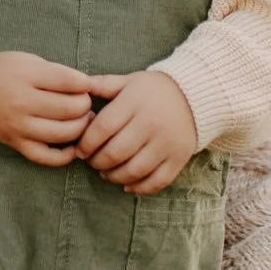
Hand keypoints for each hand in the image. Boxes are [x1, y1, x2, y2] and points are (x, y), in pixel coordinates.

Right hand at [0, 52, 91, 164]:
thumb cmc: (1, 71)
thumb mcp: (27, 60)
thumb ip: (56, 73)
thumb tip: (88, 88)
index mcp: (26, 75)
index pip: (70, 81)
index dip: (86, 84)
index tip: (87, 85)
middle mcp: (22, 102)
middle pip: (70, 108)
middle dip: (85, 105)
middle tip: (84, 102)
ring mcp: (18, 126)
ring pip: (63, 133)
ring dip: (81, 127)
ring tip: (81, 120)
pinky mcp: (15, 143)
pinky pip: (45, 156)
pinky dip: (64, 156)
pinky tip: (72, 146)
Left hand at [76, 71, 198, 192]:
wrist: (195, 96)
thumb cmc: (153, 90)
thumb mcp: (128, 81)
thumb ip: (102, 84)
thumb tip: (75, 87)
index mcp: (135, 102)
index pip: (103, 128)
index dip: (86, 143)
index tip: (80, 150)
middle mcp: (151, 123)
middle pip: (116, 152)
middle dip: (97, 162)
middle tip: (92, 162)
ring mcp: (167, 142)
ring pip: (134, 170)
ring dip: (114, 176)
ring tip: (106, 173)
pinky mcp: (179, 158)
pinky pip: (157, 181)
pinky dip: (139, 187)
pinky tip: (127, 184)